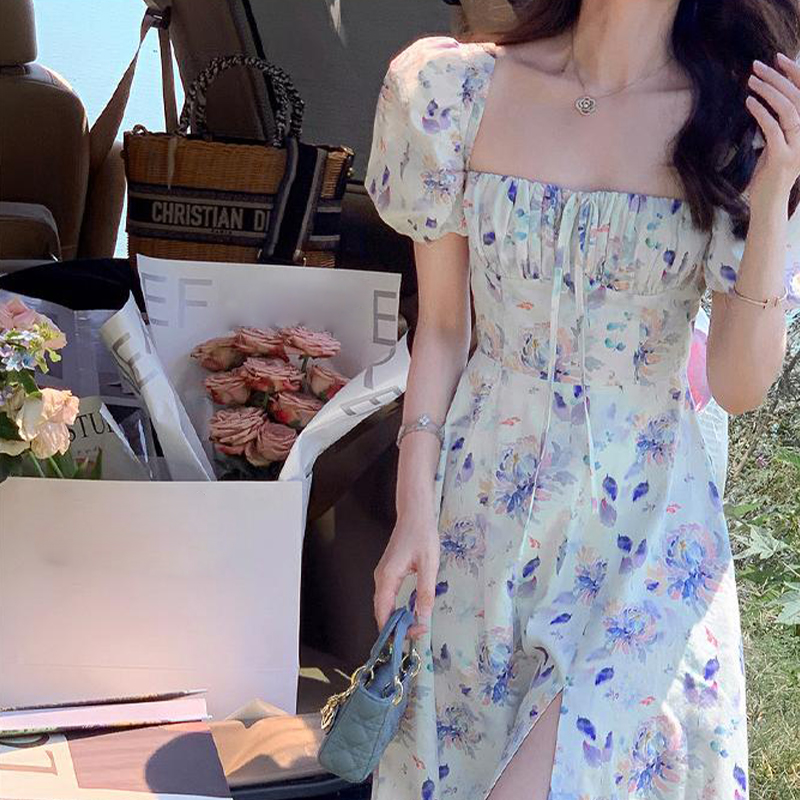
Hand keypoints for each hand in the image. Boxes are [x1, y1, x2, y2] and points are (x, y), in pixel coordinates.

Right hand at [373, 512, 439, 638]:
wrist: (414, 515)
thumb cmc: (421, 535)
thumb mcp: (429, 564)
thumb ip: (425, 592)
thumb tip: (424, 616)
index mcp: (387, 578)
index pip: (384, 615)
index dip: (397, 630)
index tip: (418, 632)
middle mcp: (380, 579)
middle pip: (381, 614)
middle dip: (397, 629)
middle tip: (418, 633)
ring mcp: (383, 576)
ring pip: (384, 607)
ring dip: (397, 620)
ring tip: (416, 626)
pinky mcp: (388, 574)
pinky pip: (388, 598)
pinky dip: (397, 609)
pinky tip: (410, 612)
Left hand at [746, 53, 799, 206]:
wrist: (768, 203)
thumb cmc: (769, 173)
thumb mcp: (777, 142)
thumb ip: (778, 122)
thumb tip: (769, 96)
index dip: (795, 73)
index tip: (778, 58)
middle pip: (798, 96)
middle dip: (777, 77)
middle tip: (757, 66)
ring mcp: (798, 146)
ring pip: (788, 109)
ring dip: (768, 91)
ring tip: (750, 81)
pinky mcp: (783, 157)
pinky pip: (773, 128)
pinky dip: (761, 112)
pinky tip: (749, 102)